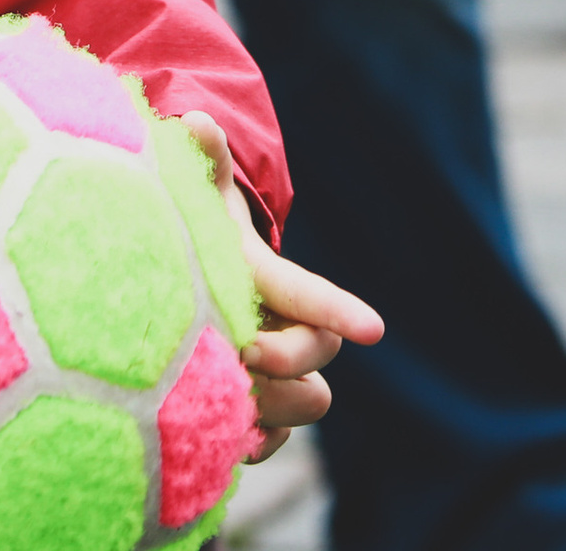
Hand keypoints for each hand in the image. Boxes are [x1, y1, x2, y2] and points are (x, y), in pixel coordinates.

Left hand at [182, 112, 382, 462]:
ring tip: (235, 404)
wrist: (191, 263)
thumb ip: (200, 159)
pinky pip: (279, 437)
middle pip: (320, 352)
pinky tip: (235, 443)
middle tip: (242, 351)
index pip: (309, 293)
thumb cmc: (193, 222)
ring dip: (281, 407)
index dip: (339, 308)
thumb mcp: (194, 189)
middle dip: (290, 358)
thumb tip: (196, 121)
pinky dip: (264, 443)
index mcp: (266, 277)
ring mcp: (276, 366)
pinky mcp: (260, 402)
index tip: (375, 328)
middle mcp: (283, 324)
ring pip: (311, 402)